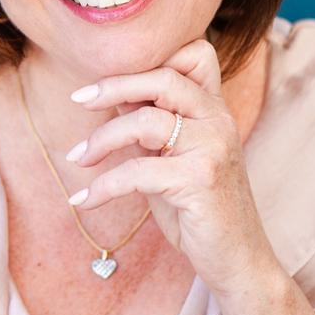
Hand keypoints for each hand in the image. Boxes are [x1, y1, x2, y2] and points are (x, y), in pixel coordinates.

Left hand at [65, 37, 273, 297]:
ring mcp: (213, 148)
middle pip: (163, 79)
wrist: (236, 259)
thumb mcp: (171, 158)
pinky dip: (102, 186)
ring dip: (101, 140)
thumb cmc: (198, 208)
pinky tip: (84, 200)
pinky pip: (136, 171)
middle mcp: (219, 120)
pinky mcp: (200, 180)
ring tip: (78, 158)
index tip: (107, 80)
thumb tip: (110, 96)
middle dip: (114, 86)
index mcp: (214, 110)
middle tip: (78, 100)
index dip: (152, 58)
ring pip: (144, 122)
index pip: (195, 55)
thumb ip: (149, 126)